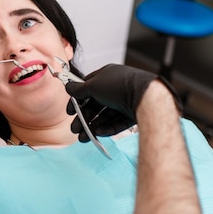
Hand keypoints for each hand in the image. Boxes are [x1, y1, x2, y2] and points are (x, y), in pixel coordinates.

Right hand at [64, 64, 180, 139]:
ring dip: (92, 126)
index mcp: (107, 75)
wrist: (145, 97)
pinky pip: (116, 122)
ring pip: (105, 115)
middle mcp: (116, 87)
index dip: (77, 99)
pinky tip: (97, 134)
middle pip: (95, 104)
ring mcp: (125, 101)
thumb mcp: (93, 85)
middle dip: (84, 117)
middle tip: (74, 129)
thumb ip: (79, 89)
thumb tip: (67, 87)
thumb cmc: (120, 86)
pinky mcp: (133, 114)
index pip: (88, 87)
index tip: (69, 111)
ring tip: (83, 137)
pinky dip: (106, 128)